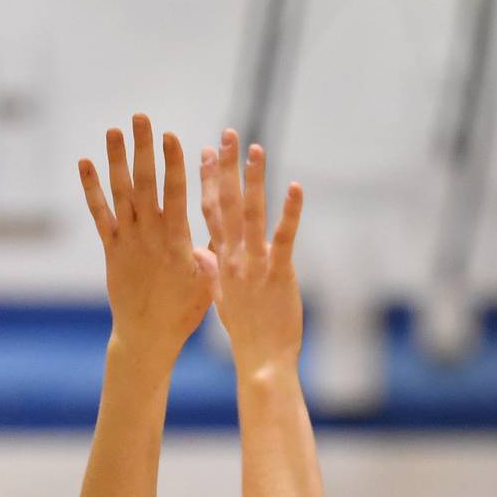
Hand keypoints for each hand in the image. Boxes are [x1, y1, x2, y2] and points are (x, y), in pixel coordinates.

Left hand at [79, 114, 215, 369]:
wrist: (147, 336)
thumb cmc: (184, 312)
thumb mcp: (208, 284)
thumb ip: (210, 254)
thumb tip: (216, 234)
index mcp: (177, 242)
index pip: (175, 194)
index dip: (172, 164)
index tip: (171, 136)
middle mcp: (149, 235)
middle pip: (145, 184)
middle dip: (143, 149)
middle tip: (141, 118)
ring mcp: (128, 240)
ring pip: (120, 193)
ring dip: (116, 159)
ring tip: (114, 130)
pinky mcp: (111, 249)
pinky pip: (99, 214)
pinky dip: (91, 188)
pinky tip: (85, 163)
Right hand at [199, 132, 302, 373]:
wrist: (261, 361)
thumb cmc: (246, 334)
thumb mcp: (221, 298)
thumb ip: (213, 271)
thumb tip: (202, 254)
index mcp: (221, 261)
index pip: (210, 212)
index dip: (207, 180)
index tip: (203, 151)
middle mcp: (234, 257)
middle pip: (227, 204)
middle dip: (226, 167)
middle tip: (227, 135)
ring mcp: (255, 264)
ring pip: (252, 214)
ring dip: (254, 180)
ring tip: (256, 149)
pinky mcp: (279, 273)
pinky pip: (284, 237)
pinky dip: (289, 212)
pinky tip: (294, 187)